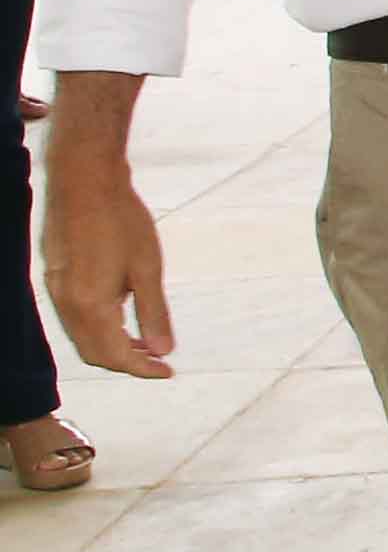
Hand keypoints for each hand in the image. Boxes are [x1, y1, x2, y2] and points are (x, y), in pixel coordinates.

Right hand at [42, 159, 174, 380]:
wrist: (84, 181)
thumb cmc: (120, 219)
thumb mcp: (148, 268)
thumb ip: (154, 312)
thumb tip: (163, 350)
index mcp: (91, 304)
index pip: (114, 355)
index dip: (142, 369)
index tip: (167, 370)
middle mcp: (67, 302)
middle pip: (94, 352)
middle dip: (126, 361)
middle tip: (159, 358)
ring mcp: (57, 289)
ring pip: (82, 336)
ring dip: (112, 345)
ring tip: (146, 339)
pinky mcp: (56, 277)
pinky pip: (74, 317)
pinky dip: (99, 327)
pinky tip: (123, 315)